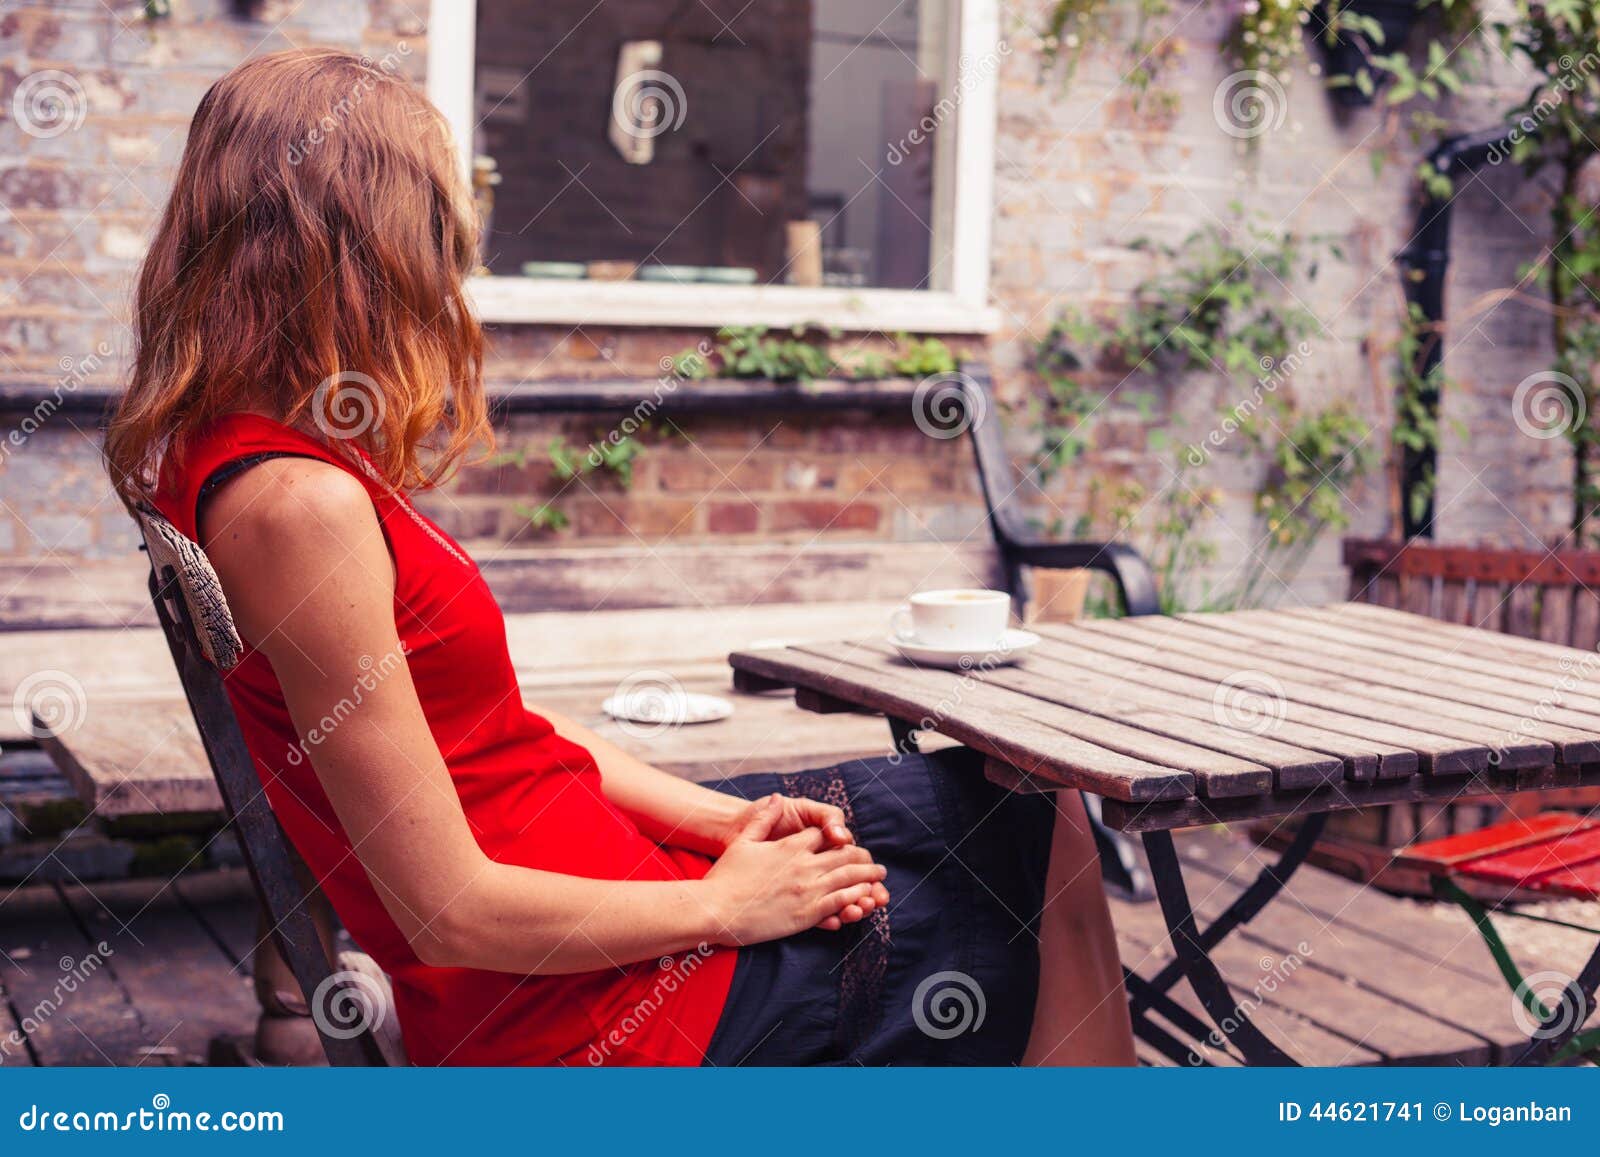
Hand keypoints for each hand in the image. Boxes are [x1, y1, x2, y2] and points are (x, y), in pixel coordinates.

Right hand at [702, 796, 890, 945]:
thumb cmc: (726, 875)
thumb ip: (764, 818)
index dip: (838, 839)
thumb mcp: (744, 840)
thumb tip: (776, 798)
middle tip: (876, 864)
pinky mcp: (806, 913)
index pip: (824, 837)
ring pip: (847, 879)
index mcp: (791, 847)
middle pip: (844, 856)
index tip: (847, 843)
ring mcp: (807, 890)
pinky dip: (855, 897)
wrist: (716, 908)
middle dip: (863, 858)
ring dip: (867, 877)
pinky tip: (864, 897)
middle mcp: (804, 865)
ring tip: (878, 878)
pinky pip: (839, 902)